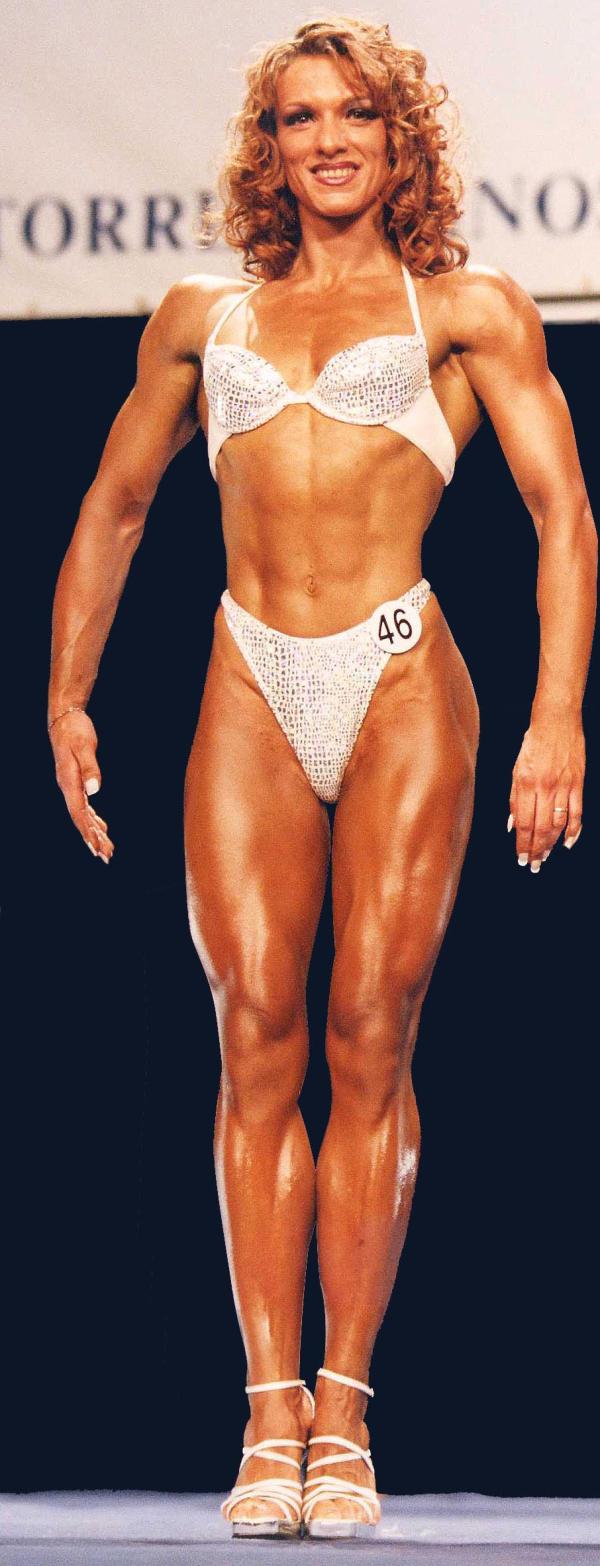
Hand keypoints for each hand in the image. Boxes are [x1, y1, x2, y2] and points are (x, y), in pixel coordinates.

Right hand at [49, 710, 114, 862]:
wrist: (64, 719)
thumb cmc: (75, 730)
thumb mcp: (85, 746)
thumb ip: (90, 767)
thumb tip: (95, 790)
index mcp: (68, 782)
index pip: (78, 813)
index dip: (88, 832)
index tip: (97, 847)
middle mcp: (68, 788)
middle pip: (81, 819)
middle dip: (93, 839)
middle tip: (107, 857)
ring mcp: (71, 786)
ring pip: (83, 815)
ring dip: (95, 832)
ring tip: (107, 849)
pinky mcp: (76, 782)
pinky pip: (84, 807)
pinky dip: (94, 819)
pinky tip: (102, 827)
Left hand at [507, 711, 583, 870]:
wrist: (557, 721)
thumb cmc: (533, 744)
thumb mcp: (517, 769)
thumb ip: (514, 798)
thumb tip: (512, 825)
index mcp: (526, 783)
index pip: (523, 823)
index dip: (522, 844)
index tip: (521, 858)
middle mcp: (545, 787)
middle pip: (540, 828)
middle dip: (536, 850)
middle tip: (533, 864)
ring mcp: (564, 786)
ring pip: (558, 824)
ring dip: (551, 844)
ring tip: (545, 857)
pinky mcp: (578, 783)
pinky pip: (577, 813)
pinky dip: (573, 831)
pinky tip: (567, 842)